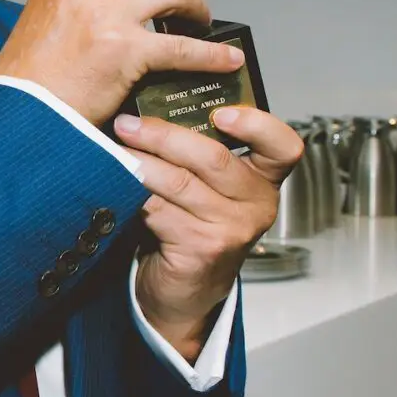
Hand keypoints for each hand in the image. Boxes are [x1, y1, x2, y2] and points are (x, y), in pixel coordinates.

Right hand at [0, 0, 247, 126]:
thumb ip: (78, 3)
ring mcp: (108, 13)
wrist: (18, 113)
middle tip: (187, 4)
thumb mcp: (43, 19)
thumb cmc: (28, 80)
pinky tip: (225, 60)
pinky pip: (182, 46)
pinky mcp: (126, 49)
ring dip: (195, 9)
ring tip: (202, 26)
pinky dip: (209, 53)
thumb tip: (118, 6)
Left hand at [113, 106, 303, 353]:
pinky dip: (133, 193)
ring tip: (113, 147)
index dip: (257, 125)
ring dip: (140, 162)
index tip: (222, 113)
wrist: (185, 290)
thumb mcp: (209, 187)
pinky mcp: (202, 248)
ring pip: (180, 183)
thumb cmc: (191, 226)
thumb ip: (199, 152)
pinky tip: (115, 181)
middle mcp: (256, 204)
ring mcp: (231, 229)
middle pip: (214, 157)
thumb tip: (154, 105)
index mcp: (263, 179)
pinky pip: (160, 210)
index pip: (283, 146)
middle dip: (164, 135)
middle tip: (128, 123)